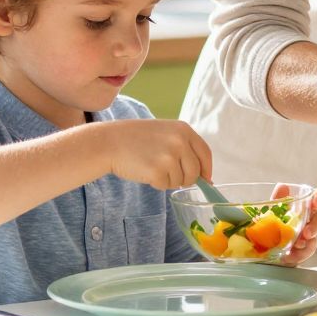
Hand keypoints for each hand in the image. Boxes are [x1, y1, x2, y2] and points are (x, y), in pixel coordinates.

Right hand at [96, 119, 212, 189]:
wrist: (110, 142)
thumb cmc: (137, 139)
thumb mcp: (165, 133)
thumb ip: (185, 148)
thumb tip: (205, 177)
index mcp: (184, 130)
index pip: (205, 153)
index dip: (206, 169)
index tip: (206, 179)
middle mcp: (180, 142)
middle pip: (195, 171)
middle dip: (186, 179)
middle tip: (169, 175)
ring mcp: (169, 156)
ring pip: (181, 181)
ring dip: (169, 180)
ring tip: (152, 167)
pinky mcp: (158, 171)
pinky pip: (166, 186)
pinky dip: (157, 184)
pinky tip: (145, 172)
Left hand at [270, 184, 316, 266]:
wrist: (262, 249)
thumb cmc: (270, 226)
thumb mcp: (271, 212)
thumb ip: (277, 200)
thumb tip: (283, 186)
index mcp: (301, 208)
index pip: (316, 198)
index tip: (316, 202)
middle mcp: (307, 221)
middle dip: (315, 226)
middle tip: (306, 233)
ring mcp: (306, 238)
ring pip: (314, 239)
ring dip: (307, 242)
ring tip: (296, 245)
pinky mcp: (301, 252)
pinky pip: (305, 254)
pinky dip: (298, 255)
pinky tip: (287, 256)